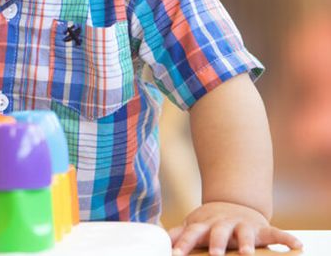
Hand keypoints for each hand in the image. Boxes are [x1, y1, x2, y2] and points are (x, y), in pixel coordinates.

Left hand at [168, 202, 302, 255]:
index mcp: (205, 225)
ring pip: (245, 233)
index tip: (176, 254)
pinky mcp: (261, 228)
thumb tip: (157, 239)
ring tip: (249, 255)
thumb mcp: (194, 225)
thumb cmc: (210, 222)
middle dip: (217, 244)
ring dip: (247, 244)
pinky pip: (276, 233)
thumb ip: (178, 234)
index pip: (192, 234)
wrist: (234, 203)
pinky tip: (297, 246)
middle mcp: (223, 224)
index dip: (184, 244)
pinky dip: (287, 239)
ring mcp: (243, 225)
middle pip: (219, 233)